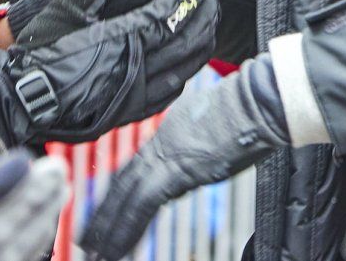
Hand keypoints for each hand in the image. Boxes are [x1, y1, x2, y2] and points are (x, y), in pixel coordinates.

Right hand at [0, 0, 215, 146]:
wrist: (20, 102)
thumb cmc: (36, 54)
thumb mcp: (58, 11)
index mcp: (122, 40)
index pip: (171, 12)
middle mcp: (136, 70)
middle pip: (188, 41)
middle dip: (204, 14)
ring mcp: (136, 95)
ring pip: (185, 68)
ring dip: (202, 43)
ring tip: (207, 24)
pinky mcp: (128, 112)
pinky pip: (169, 93)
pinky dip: (185, 72)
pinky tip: (185, 63)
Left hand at [79, 57, 290, 259]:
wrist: (257, 100)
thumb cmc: (250, 109)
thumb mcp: (217, 126)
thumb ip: (199, 145)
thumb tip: (196, 165)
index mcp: (169, 133)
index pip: (134, 167)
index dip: (116, 193)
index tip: (104, 211)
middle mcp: (162, 144)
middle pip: (123, 182)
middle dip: (104, 213)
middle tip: (87, 238)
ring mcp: (168, 156)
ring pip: (126, 195)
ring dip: (110, 227)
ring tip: (95, 250)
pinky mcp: (178, 171)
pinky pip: (143, 204)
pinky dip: (128, 227)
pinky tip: (118, 247)